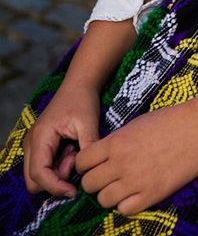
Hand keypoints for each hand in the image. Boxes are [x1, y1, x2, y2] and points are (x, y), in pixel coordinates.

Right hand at [23, 79, 99, 198]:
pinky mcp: (40, 145)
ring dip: (57, 172)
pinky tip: (72, 149)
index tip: (74, 190)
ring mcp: (33, 145)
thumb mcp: (88, 123)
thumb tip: (89, 171)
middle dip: (55, 180)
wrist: (79, 84)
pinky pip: (44, 166)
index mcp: (40, 138)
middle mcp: (31, 144)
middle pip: (33, 181)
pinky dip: (58, 165)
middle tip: (74, 162)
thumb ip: (88, 148)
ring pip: (38, 175)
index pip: (38, 175)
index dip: (55, 187)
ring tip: (75, 152)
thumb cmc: (83, 100)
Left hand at [76, 73, 197, 214]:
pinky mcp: (152, 195)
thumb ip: (116, 142)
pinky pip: (124, 210)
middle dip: (95, 181)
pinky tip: (136, 193)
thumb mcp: (136, 124)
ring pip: (104, 200)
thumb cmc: (170, 120)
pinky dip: (127, 204)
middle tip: (108, 177)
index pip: (82, 162)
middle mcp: (121, 163)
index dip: (85, 165)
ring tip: (123, 186)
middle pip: (89, 184)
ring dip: (110, 194)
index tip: (94, 164)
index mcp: (116, 142)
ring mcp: (136, 181)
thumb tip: (102, 157)